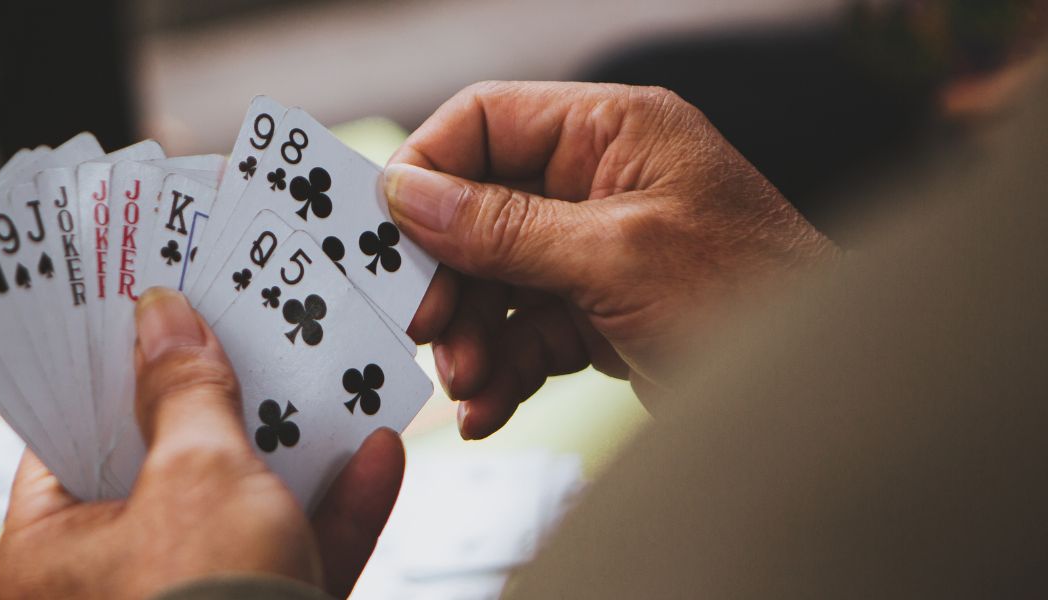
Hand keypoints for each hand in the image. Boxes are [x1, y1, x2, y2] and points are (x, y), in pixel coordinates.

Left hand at [0, 288, 404, 599]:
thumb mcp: (197, 475)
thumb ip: (186, 392)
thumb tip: (164, 319)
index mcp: (54, 557)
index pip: (66, 440)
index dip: (106, 371)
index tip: (139, 314)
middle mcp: (114, 588)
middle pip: (162, 467)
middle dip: (214, 400)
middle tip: (235, 326)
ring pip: (243, 509)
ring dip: (290, 445)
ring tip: (321, 375)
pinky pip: (298, 554)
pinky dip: (337, 507)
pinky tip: (376, 453)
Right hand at [387, 81, 838, 435]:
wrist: (827, 400)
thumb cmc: (758, 300)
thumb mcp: (617, 258)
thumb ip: (505, 226)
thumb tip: (409, 195)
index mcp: (613, 132)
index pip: (484, 122)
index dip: (426, 171)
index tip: (386, 234)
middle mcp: (598, 183)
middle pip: (476, 212)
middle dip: (447, 278)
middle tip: (426, 330)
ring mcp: (596, 253)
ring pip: (492, 282)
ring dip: (469, 337)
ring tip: (468, 383)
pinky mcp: (598, 316)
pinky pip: (522, 335)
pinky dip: (500, 372)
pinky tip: (487, 409)